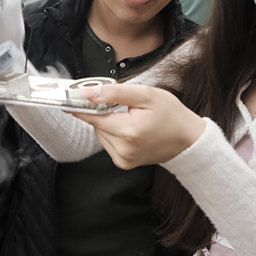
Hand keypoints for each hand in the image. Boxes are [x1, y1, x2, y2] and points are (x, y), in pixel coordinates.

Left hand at [72, 83, 205, 169]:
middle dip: (104, 111)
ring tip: (131, 118)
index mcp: (128, 132)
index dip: (80, 106)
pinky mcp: (124, 163)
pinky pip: (108, 142)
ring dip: (109, 122)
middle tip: (124, 105)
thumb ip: (114, 93)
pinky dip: (114, 132)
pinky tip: (130, 129)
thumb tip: (89, 93)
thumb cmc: (171, 115)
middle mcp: (123, 149)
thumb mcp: (146, 95)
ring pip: (101, 133)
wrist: (189, 140)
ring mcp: (123, 159)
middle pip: (97, 124)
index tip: (66, 99)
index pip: (92, 117)